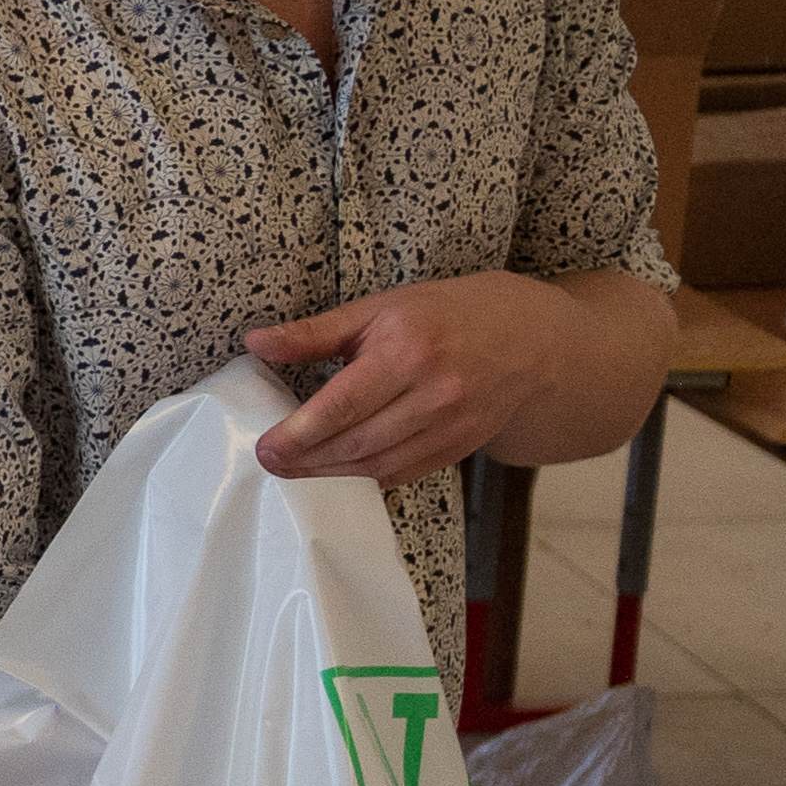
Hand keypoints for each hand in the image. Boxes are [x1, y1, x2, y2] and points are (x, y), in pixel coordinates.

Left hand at [245, 275, 595, 483]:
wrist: (528, 337)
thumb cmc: (444, 314)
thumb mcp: (378, 308)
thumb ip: (315, 333)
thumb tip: (257, 343)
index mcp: (408, 351)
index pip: (343, 405)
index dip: (300, 433)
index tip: (266, 448)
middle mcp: (434, 393)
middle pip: (358, 442)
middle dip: (309, 460)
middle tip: (272, 464)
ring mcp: (452, 425)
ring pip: (381, 464)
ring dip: (334, 474)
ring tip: (298, 471)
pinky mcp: (461, 447)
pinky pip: (406, 472)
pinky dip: (369, 477)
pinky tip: (341, 473)